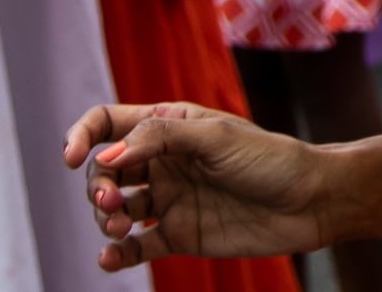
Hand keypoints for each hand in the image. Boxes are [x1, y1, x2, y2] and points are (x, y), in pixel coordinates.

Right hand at [65, 102, 328, 270]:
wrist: (310, 201)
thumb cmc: (269, 158)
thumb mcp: (215, 138)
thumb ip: (161, 139)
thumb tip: (109, 154)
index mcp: (169, 124)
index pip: (110, 124)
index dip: (83, 135)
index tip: (71, 157)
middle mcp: (163, 161)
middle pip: (106, 170)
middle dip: (98, 185)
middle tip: (111, 202)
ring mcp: (170, 199)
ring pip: (116, 209)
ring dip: (104, 217)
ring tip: (116, 227)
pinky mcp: (179, 234)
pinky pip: (135, 246)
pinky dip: (116, 253)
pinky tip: (108, 258)